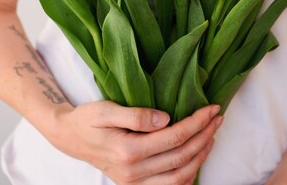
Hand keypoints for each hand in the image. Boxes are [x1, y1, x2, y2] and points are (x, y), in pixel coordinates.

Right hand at [43, 100, 222, 184]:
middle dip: (205, 137)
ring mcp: (133, 183)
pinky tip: (196, 158)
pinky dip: (188, 175)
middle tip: (217, 118)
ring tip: (212, 136)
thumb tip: (165, 119)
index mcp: (127, 150)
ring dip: (201, 157)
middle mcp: (132, 172)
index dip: (197, 123)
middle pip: (181, 158)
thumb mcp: (106, 109)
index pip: (174, 137)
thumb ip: (135, 115)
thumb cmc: (87, 119)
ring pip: (179, 177)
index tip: (211, 109)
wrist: (69, 138)